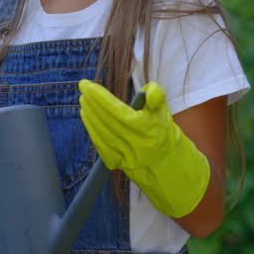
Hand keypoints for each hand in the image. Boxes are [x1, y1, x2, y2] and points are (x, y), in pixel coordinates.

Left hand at [78, 80, 210, 217]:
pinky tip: (88, 120)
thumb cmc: (164, 135)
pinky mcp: (120, 165)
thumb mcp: (165, 113)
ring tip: (84, 102)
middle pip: (108, 122)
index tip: (88, 86)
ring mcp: (128, 157)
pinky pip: (102, 147)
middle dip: (93, 104)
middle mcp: (138, 145)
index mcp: (150, 130)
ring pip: (102, 134)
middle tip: (84, 89)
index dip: (101, 98)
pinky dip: (93, 132)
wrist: (170, 167)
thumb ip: (157, 98)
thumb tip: (149, 89)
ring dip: (90, 117)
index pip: (119, 112)